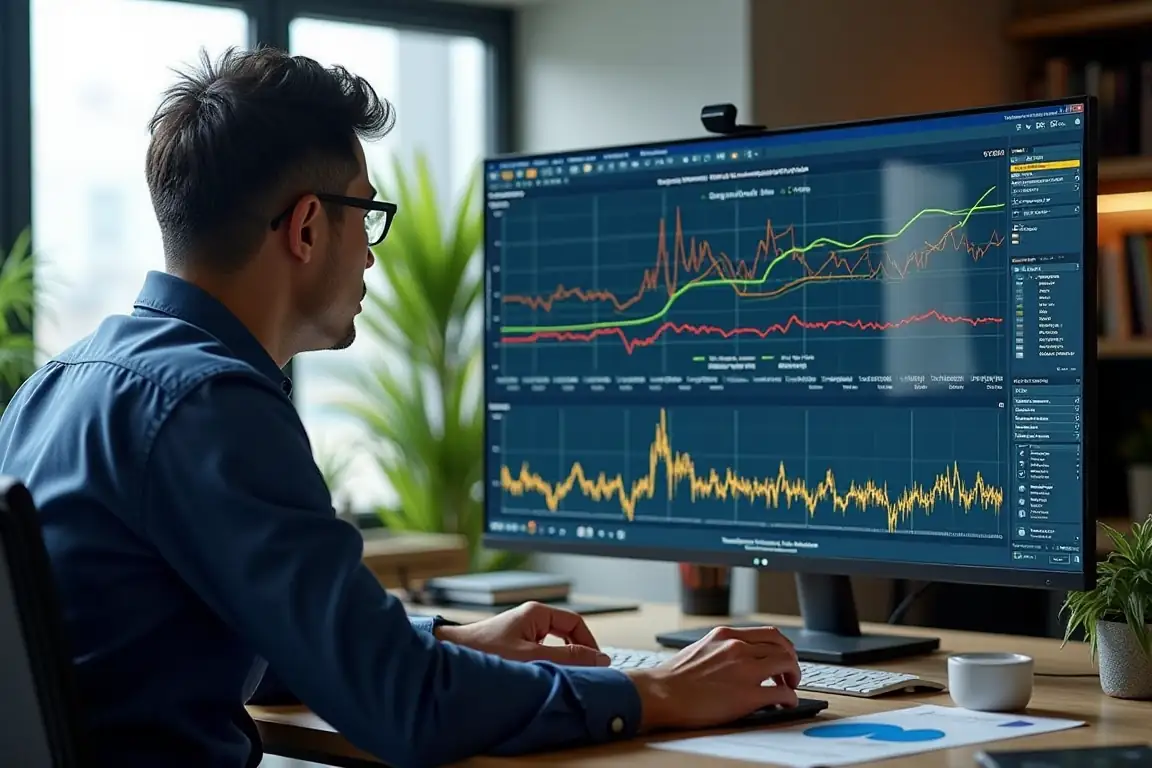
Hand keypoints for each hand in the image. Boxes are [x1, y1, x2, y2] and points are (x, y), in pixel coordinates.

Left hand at [435, 601, 609, 666]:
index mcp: (537, 613)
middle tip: (584, 673)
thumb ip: (568, 658)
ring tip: (565, 677)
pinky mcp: (514, 645)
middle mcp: (531, 618)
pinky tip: (545, 678)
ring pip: (554, 645)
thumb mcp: (534, 657)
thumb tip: (599, 659)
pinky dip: (548, 664)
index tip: (597, 664)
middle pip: (567, 633)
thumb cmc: (485, 652)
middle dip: (577, 653)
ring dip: (561, 661)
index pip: (576, 623)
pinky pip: (541, 652)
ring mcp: (522, 631)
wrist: (452, 656)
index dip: (589, 643)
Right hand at [625, 625, 800, 731]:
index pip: (769, 633)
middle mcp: (738, 648)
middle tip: (791, 673)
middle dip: (792, 660)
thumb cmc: (674, 676)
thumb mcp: (701, 648)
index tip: (784, 655)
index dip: (783, 646)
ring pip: (787, 665)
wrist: (661, 693)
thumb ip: (723, 648)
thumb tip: (739, 658)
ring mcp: (744, 670)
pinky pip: (782, 693)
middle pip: (782, 647)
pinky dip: (790, 698)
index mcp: (726, 635)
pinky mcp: (747, 695)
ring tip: (790, 686)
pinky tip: (786, 703)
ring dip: (794, 676)